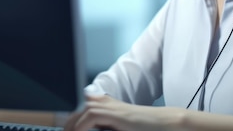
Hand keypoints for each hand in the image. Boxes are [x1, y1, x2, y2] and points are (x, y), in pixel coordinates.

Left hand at [64, 94, 183, 130]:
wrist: (166, 123)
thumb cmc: (146, 128)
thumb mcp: (120, 127)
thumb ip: (106, 127)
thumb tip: (94, 130)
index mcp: (108, 106)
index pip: (82, 110)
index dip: (71, 120)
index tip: (67, 129)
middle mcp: (108, 104)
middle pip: (79, 110)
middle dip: (69, 124)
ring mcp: (112, 108)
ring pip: (83, 111)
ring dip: (73, 125)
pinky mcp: (117, 114)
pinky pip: (92, 116)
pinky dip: (82, 125)